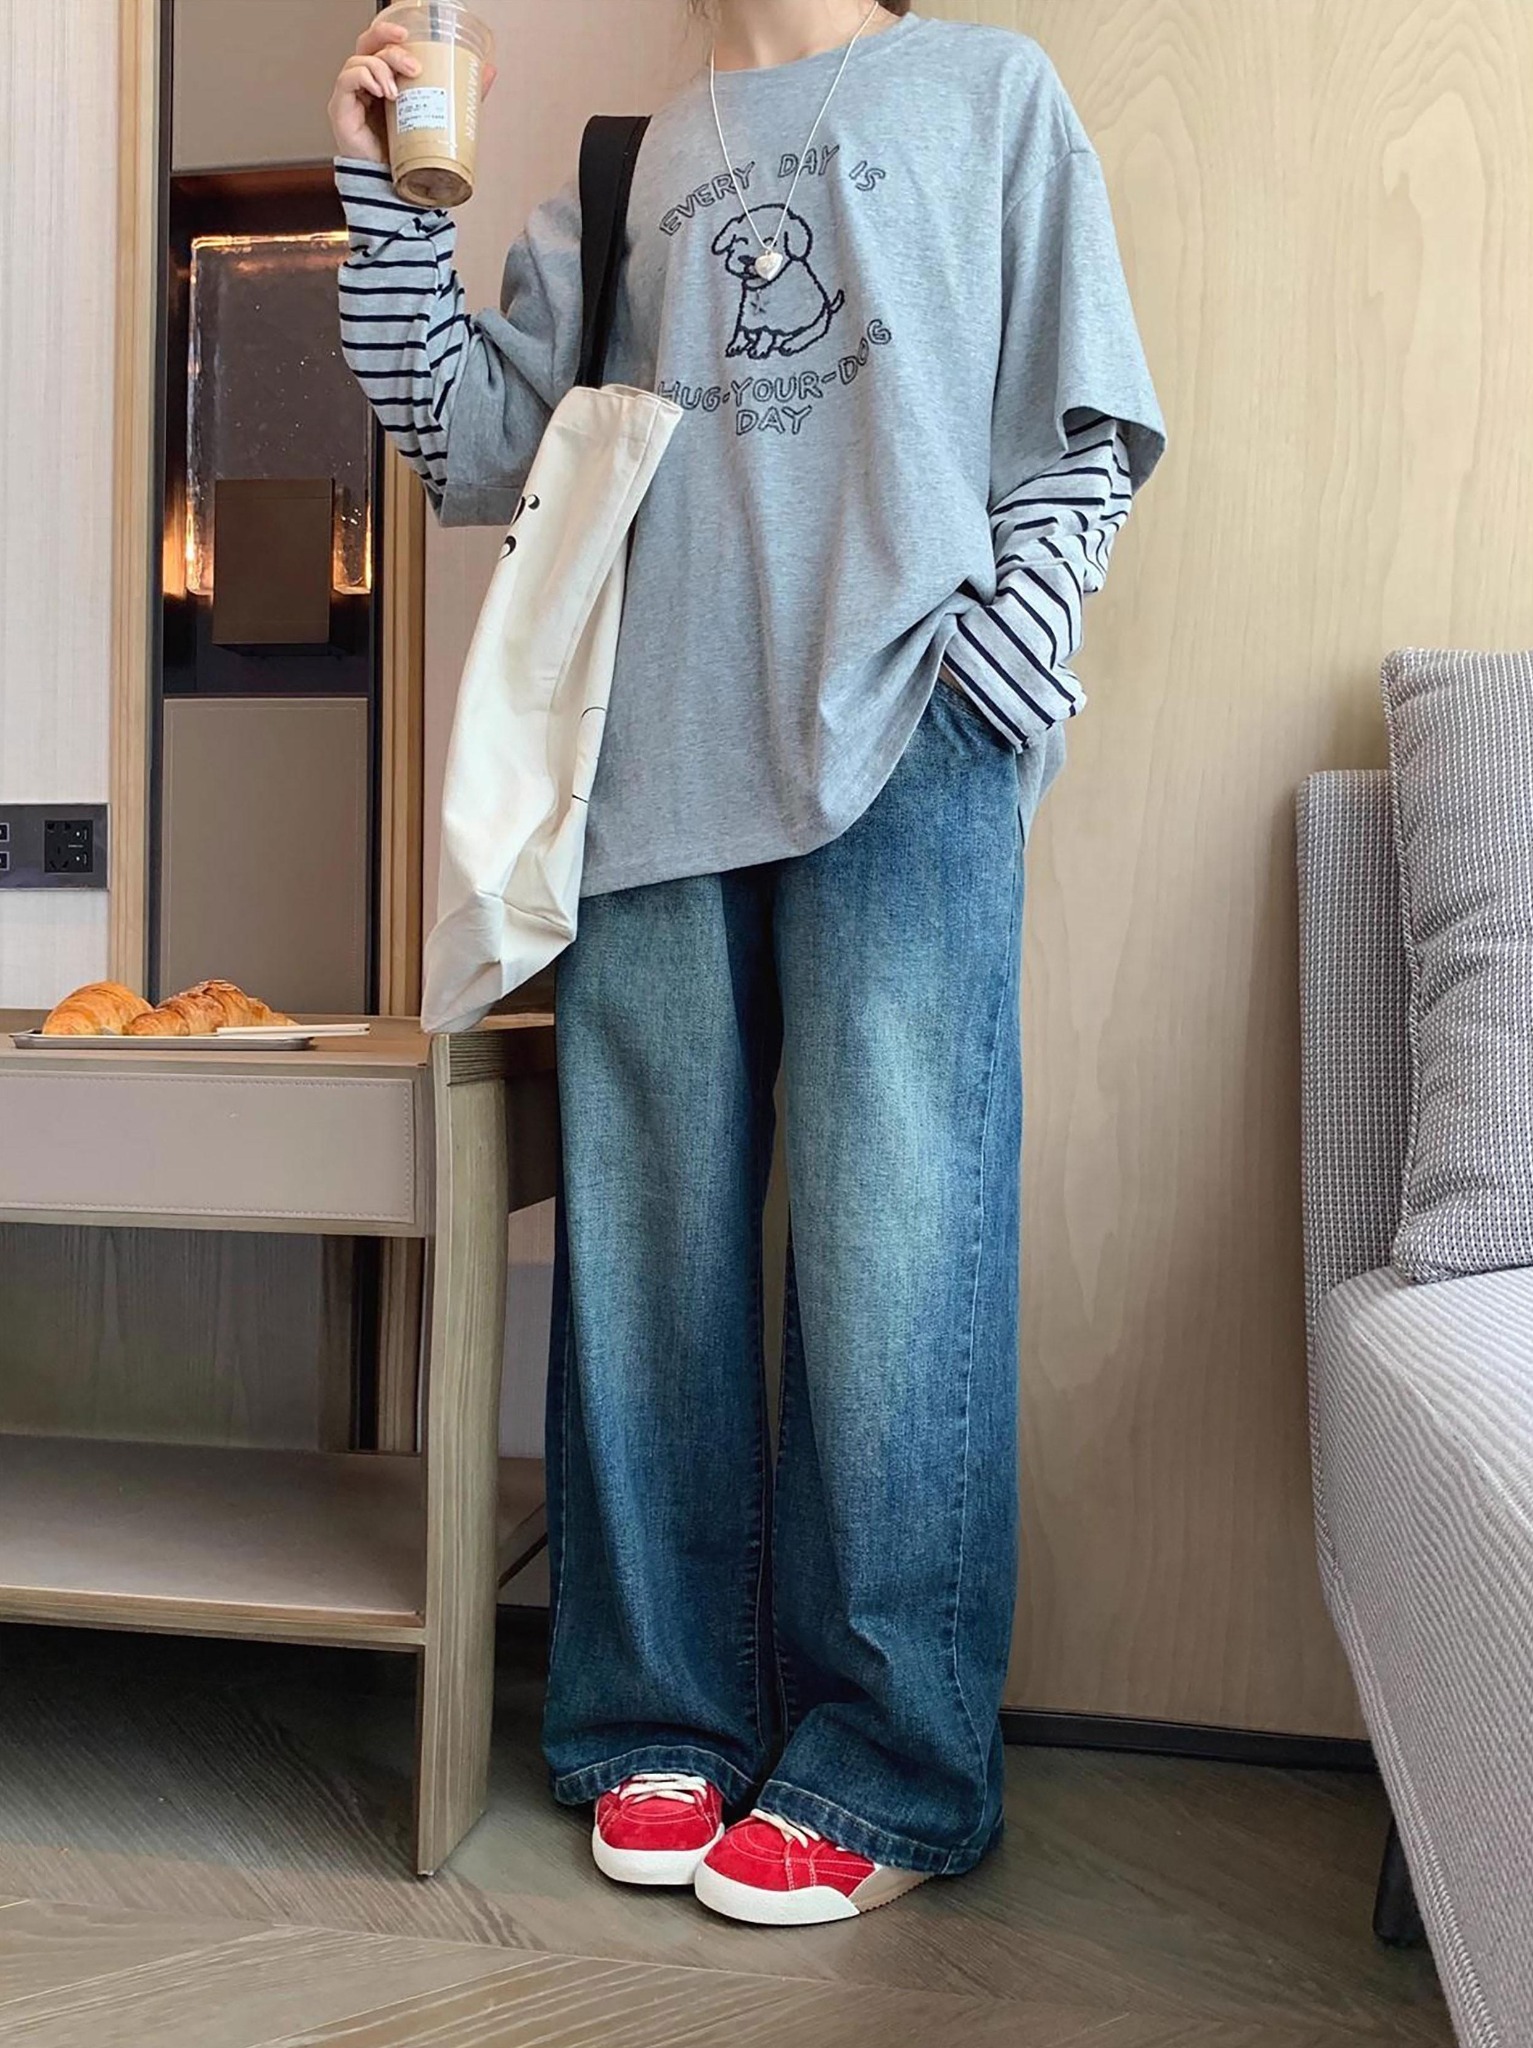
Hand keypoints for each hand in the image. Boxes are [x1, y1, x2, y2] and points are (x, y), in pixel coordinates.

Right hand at [328, 21, 497, 163]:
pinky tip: (381, 91)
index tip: (409, 33)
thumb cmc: (410, 155)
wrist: (395, 191)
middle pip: (368, 45)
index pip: (380, 44)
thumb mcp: (440, 115)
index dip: (389, 32)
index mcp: (385, 80)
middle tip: (413, 65)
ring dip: (381, 67)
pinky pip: (346, 80)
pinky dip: (364, 78)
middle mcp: (366, 84)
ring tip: (397, 91)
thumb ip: (460, 93)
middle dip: (389, 45)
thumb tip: (488, 71)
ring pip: (359, 60)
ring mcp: (351, 96)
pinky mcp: (341, 110)